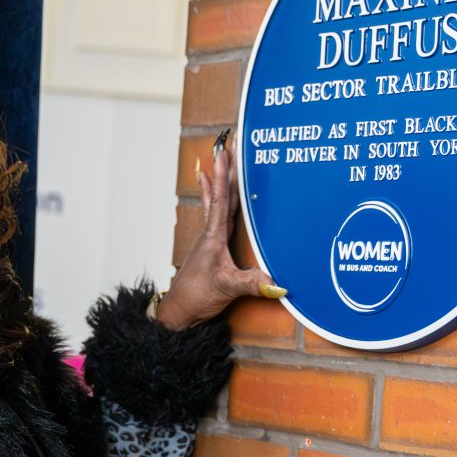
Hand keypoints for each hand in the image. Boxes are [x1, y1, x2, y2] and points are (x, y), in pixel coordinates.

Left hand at [155, 140, 282, 329]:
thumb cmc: (197, 296)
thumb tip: (277, 283)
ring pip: (217, 203)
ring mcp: (210, 240)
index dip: (222, 176)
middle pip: (219, 195)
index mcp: (213, 237)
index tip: (223, 154)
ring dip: (220, 182)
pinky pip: (217, 216)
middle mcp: (210, 233)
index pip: (220, 200)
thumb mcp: (227, 287)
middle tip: (226, 146)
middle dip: (224, 171)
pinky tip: (211, 192)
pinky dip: (215, 199)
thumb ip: (251, 283)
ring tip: (220, 159)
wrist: (180, 310)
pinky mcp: (212, 248)